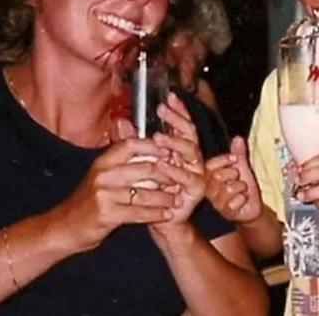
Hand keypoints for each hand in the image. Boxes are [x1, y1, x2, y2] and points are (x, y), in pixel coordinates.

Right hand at [49, 137, 175, 252]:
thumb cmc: (87, 201)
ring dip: (165, 197)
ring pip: (145, 192)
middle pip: (145, 168)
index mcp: (103, 161)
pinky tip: (166, 215)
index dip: (154, 147)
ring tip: (178, 199)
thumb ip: (122, 164)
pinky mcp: (107, 213)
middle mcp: (103, 174)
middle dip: (167, 175)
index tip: (172, 152)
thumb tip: (151, 149)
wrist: (64, 227)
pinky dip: (155, 214)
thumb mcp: (101, 176)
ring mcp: (104, 194)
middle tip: (182, 179)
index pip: (132, 145)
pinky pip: (139, 212)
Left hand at [148, 94, 206, 235]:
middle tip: (163, 109)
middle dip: (177, 120)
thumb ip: (134, 142)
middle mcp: (192, 157)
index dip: (178, 110)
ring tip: (158, 137)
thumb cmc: (150, 190)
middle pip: (190, 132)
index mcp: (181, 148)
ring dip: (175, 142)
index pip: (183, 124)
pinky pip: (188, 177)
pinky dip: (175, 170)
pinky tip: (162, 164)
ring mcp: (197, 172)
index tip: (169, 97)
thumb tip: (121, 121)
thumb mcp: (139, 163)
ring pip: (191, 151)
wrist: (160, 220)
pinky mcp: (197, 189)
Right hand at [205, 137, 261, 222]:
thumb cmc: (243, 185)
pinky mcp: (226, 212)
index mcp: (210, 176)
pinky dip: (243, 199)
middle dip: (233, 174)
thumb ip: (238, 152)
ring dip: (241, 187)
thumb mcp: (242, 165)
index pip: (209, 165)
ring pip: (228, 189)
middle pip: (218, 176)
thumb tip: (237, 138)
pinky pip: (234, 203)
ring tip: (241, 190)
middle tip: (238, 178)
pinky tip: (242, 200)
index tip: (235, 159)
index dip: (223, 160)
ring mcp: (217, 202)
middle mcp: (210, 189)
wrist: (252, 204)